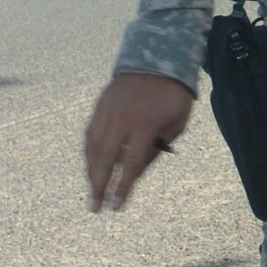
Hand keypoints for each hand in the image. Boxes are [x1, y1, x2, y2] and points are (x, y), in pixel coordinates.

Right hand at [85, 72, 193, 212]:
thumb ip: (158, 148)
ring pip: (92, 147)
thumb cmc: (173, 95)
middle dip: (98, 186)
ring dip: (90, 172)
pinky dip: (88, 152)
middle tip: (95, 207)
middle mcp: (122, 119)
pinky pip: (90, 133)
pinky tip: (90, 165)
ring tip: (92, 190)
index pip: (131, 164)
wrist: (157, 58)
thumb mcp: (177, 122)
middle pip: (105, 160)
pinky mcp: (100, 105)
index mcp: (145, 125)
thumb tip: (136, 171)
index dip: (122, 188)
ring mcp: (107, 111)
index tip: (116, 207)